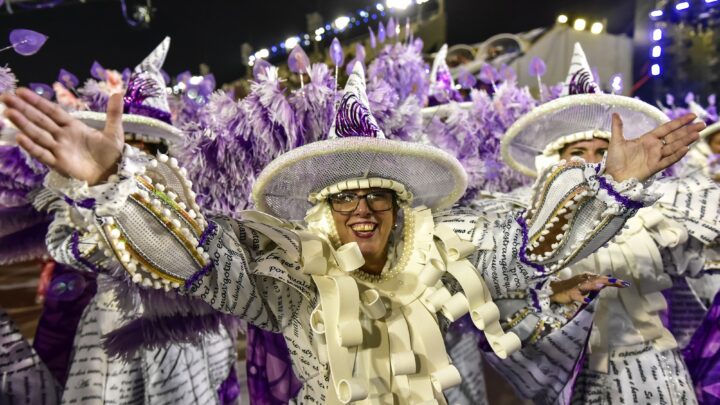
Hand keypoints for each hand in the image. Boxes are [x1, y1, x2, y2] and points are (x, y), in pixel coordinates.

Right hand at [1, 88, 124, 185]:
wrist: (113, 176)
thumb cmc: (112, 155)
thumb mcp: (114, 132)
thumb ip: (113, 113)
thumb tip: (118, 93)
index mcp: (73, 127)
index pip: (52, 111)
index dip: (38, 101)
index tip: (21, 91)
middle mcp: (62, 136)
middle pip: (40, 120)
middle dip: (23, 108)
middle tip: (5, 97)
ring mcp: (59, 149)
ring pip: (38, 134)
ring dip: (23, 124)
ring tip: (9, 112)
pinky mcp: (59, 164)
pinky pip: (43, 154)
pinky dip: (32, 146)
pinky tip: (20, 137)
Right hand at [549, 273, 627, 304]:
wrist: (553, 290)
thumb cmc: (570, 288)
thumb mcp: (584, 284)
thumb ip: (595, 282)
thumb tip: (608, 279)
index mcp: (587, 278)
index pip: (602, 278)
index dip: (613, 281)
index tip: (625, 284)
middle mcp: (583, 280)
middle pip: (597, 280)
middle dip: (608, 281)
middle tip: (620, 283)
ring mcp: (576, 287)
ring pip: (588, 286)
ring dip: (595, 285)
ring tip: (604, 286)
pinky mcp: (570, 294)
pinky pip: (577, 296)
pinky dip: (582, 298)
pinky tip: (587, 301)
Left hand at [605, 113, 703, 181]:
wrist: (612, 176)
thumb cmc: (615, 160)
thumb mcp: (616, 141)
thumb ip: (618, 127)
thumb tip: (614, 113)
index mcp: (647, 139)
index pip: (667, 128)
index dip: (679, 122)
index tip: (692, 116)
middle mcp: (654, 147)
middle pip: (674, 137)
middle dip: (688, 130)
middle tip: (702, 124)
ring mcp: (656, 157)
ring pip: (674, 147)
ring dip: (685, 140)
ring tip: (697, 133)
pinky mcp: (654, 167)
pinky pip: (668, 160)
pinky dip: (676, 155)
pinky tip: (685, 148)